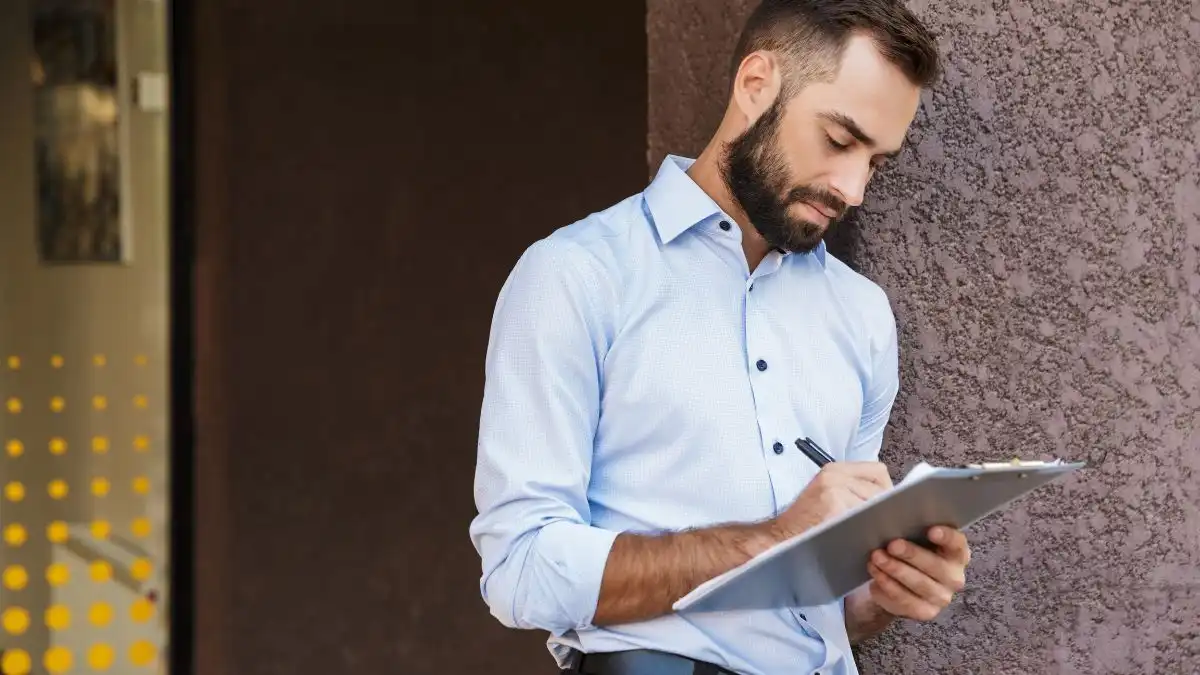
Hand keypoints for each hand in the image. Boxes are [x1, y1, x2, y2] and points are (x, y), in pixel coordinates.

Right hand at [774, 462, 892, 538]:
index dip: (886, 489)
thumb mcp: (827, 493)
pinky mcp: (834, 508)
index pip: (878, 471)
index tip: (884, 506)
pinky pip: (864, 518)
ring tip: (868, 531)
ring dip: (877, 520)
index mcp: (834, 469)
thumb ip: (854, 489)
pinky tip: (860, 537)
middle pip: (880, 489)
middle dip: (884, 508)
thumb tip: (889, 498)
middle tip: (879, 524)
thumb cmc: (806, 520)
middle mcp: (834, 475)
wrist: (780, 537)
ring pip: (875, 505)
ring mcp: (834, 490)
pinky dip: (866, 529)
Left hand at [866, 526, 969, 621]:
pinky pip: (906, 601)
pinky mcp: (925, 612)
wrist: (898, 580)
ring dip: (896, 570)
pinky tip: (876, 574)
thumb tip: (888, 509)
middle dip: (912, 554)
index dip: (947, 537)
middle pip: (937, 566)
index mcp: (956, 552)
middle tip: (891, 544)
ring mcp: (941, 597)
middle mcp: (954, 576)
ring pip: (919, 584)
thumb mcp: (910, 534)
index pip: (958, 544)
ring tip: (876, 558)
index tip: (931, 530)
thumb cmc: (907, 548)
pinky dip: (888, 586)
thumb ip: (909, 524)